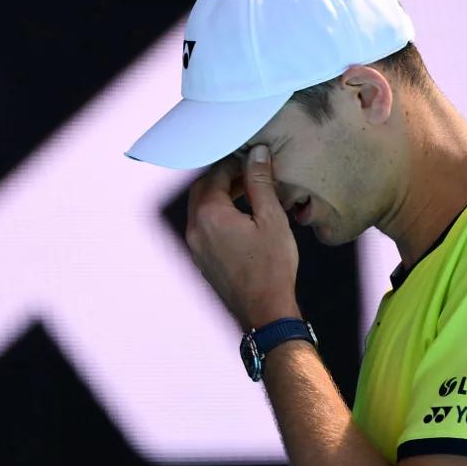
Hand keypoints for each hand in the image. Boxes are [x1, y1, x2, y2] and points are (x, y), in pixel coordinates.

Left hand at [186, 145, 300, 329]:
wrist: (265, 312)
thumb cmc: (272, 267)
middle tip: (250, 172)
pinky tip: (241, 217)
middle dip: (224, 177)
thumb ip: (260, 182)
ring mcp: (195, 246)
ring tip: (249, 192)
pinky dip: (218, 214)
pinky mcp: (201, 259)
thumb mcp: (271, 218)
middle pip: (202, 190)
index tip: (253, 159)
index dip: (234, 162)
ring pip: (201, 208)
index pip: (215, 174)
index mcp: (209, 214)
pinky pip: (204, 227)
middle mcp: (194, 228)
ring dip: (221, 196)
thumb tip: (256, 153)